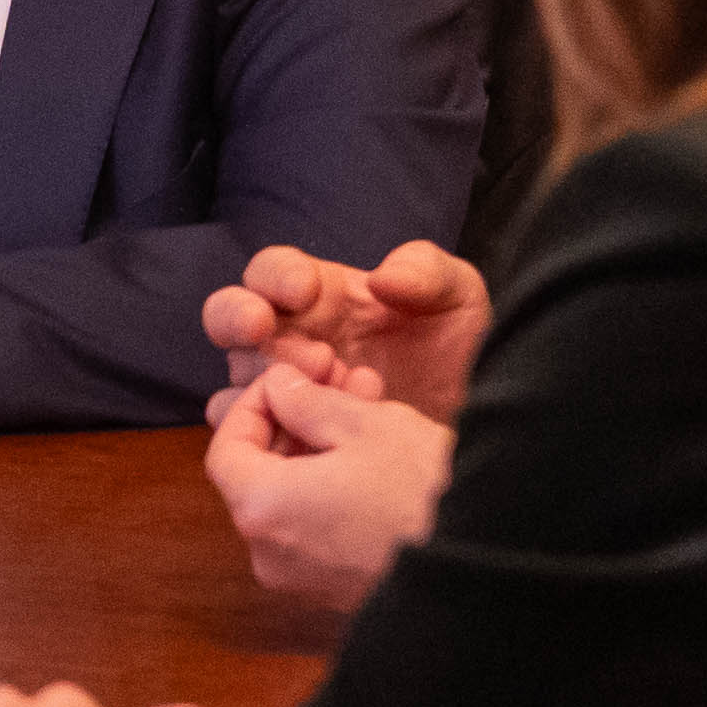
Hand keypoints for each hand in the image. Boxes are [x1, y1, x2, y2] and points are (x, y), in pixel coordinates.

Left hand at [200, 364, 450, 605]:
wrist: (494, 570)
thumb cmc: (427, 495)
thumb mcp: (367, 425)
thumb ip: (308, 401)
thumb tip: (280, 389)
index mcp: (263, 510)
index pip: (225, 450)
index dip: (252, 406)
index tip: (289, 380)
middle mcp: (271, 556)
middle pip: (261, 476)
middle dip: (296, 422)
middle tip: (337, 381)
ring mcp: (307, 581)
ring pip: (296, 500)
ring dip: (322, 450)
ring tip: (370, 406)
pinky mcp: (344, 592)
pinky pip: (323, 529)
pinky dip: (337, 489)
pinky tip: (381, 455)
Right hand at [203, 240, 491, 421]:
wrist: (479, 424)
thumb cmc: (461, 353)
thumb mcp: (459, 297)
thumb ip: (426, 271)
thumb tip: (381, 278)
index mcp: (320, 294)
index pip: (270, 271)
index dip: (276, 276)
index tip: (302, 291)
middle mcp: (289, 337)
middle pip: (227, 317)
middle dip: (238, 319)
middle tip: (264, 329)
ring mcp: (286, 391)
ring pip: (234, 379)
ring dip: (261, 381)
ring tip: (321, 383)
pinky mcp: (291, 435)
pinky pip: (249, 433)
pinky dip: (267, 430)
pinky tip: (312, 429)